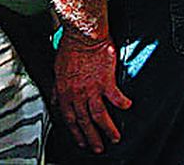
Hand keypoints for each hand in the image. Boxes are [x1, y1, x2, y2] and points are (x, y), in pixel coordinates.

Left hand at [53, 36, 131, 153]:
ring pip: (99, 115)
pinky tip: (127, 107)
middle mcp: (77, 93)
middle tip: (98, 147)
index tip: (81, 141)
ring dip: (107, 129)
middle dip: (91, 138)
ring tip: (114, 138)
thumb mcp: (57, 70)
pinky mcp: (105, 81)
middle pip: (84, 122)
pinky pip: (115, 97)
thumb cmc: (71, 48)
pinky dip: (122, 104)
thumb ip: (58, 88)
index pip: (69, 118)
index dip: (75, 132)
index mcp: (65, 91)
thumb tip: (55, 99)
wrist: (82, 34)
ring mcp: (91, 88)